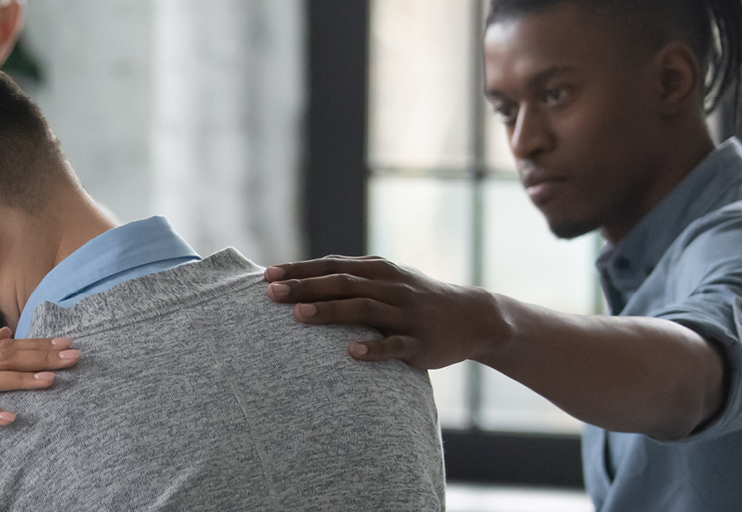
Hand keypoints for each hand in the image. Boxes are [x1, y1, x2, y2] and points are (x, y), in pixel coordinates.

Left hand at [264, 255, 514, 369]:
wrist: (474, 317)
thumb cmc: (416, 298)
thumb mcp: (387, 279)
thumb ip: (351, 276)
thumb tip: (301, 274)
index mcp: (379, 271)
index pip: (332, 266)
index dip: (299, 270)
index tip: (266, 275)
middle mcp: (391, 288)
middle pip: (342, 284)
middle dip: (305, 288)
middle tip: (271, 294)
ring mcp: (406, 315)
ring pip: (364, 310)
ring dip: (330, 312)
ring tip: (299, 316)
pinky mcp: (421, 343)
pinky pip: (395, 345)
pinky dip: (373, 348)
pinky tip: (350, 352)